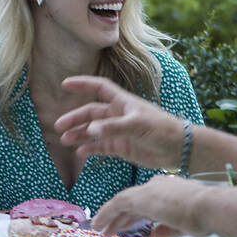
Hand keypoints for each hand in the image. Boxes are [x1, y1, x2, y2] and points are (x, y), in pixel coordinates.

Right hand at [56, 75, 185, 168]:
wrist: (177, 149)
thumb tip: (90, 130)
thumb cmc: (162, 129)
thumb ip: (113, 128)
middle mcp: (118, 115)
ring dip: (79, 134)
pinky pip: (100, 146)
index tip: (65, 84)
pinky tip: (80, 152)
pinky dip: (90, 149)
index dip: (83, 84)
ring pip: (93, 131)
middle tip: (59, 126)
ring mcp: (118, 131)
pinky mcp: (121, 147)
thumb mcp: (137, 125)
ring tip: (65, 140)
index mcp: (122, 103)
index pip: (99, 88)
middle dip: (75, 118)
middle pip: (91, 113)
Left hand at [91, 174, 209, 236]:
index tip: (127, 224)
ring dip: (110, 216)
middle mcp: (159, 187)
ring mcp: (150, 190)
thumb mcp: (185, 226)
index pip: (148, 203)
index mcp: (171, 191)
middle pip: (134, 203)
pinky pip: (117, 204)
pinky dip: (106, 213)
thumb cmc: (205, 216)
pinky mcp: (141, 197)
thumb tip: (157, 235)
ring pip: (123, 203)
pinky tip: (98, 223)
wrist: (208, 207)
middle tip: (110, 229)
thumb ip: (169, 230)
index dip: (135, 214)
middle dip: (121, 217)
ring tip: (99, 228)